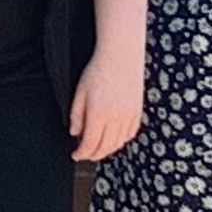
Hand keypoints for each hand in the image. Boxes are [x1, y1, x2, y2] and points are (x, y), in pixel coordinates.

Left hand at [65, 42, 144, 163]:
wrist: (121, 56)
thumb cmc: (97, 71)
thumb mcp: (80, 92)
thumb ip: (76, 115)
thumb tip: (74, 133)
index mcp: (98, 114)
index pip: (89, 144)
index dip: (82, 153)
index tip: (75, 155)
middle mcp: (115, 119)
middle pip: (105, 147)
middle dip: (93, 155)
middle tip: (85, 155)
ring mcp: (128, 116)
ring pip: (118, 143)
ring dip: (107, 150)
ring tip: (98, 149)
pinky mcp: (137, 112)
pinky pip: (129, 134)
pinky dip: (121, 141)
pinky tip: (113, 140)